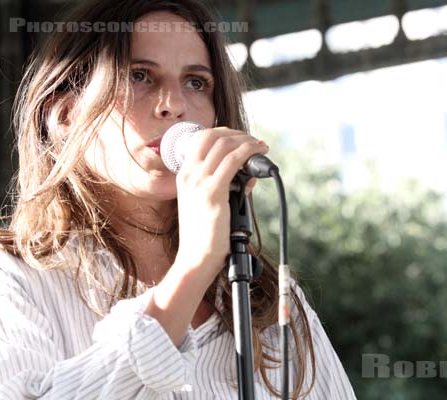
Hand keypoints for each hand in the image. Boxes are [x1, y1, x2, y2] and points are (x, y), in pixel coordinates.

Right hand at [145, 127, 267, 346]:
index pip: (201, 139)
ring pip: (225, 146)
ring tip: (261, 147)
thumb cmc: (205, 235)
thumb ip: (228, 187)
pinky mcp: (213, 193)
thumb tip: (250, 177)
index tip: (242, 138)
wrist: (196, 258)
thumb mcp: (210, 203)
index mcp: (184, 175)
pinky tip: (259, 153)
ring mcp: (199, 182)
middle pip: (213, 137)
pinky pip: (233, 162)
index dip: (224, 133)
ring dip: (247, 141)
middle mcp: (189, 175)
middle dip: (238, 134)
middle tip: (254, 141)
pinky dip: (249, 152)